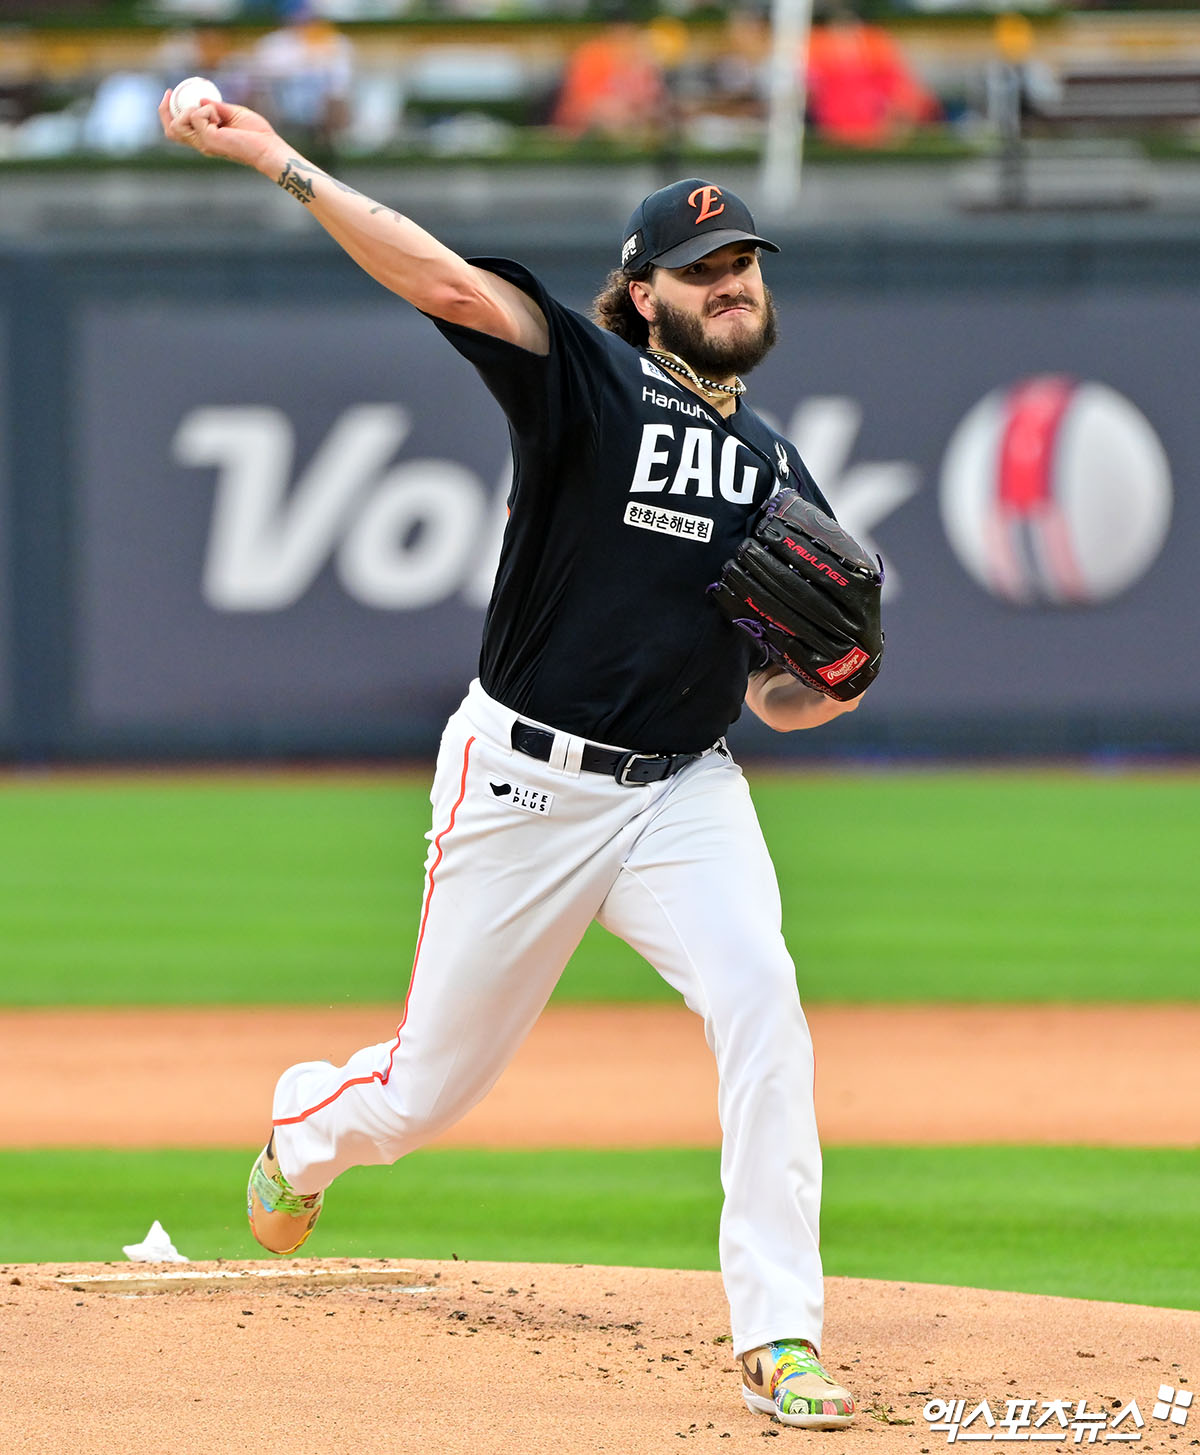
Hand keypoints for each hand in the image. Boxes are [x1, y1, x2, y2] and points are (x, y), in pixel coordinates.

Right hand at [158, 91, 281, 174]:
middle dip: (165, 110)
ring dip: (189, 110)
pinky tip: (221, 117)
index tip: (170, 92)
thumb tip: (200, 99)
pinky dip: (207, 109)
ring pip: (178, 123)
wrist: (268, 147)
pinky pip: (197, 115)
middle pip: (170, 130)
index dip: (167, 111)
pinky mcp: (209, 139)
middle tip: (171, 93)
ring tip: (212, 112)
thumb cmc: (256, 133)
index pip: (177, 129)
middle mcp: (201, 143)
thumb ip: (216, 107)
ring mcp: (204, 143)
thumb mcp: (232, 114)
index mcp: (205, 138)